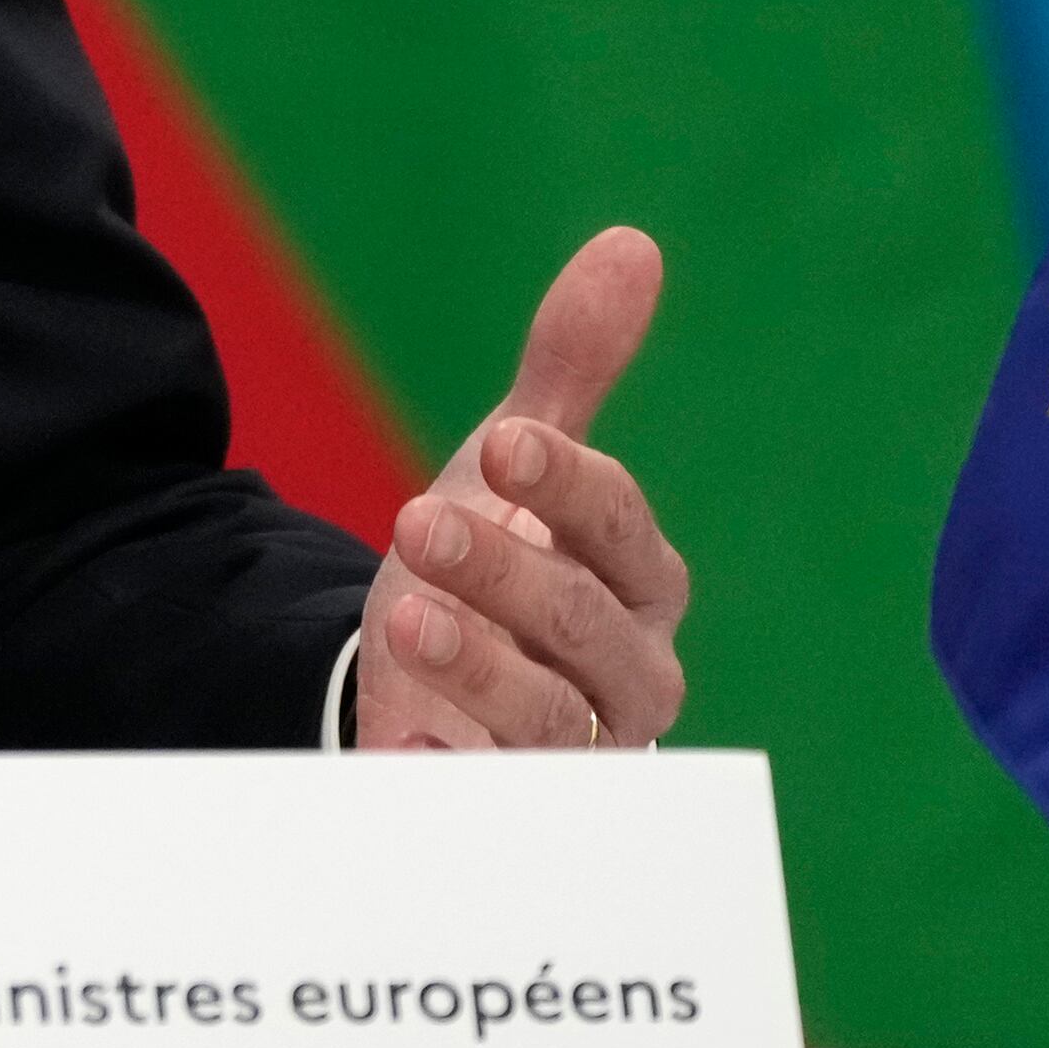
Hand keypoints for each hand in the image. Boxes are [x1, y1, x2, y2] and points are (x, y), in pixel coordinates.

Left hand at [352, 226, 690, 751]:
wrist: (440, 676)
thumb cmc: (505, 560)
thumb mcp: (518, 464)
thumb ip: (571, 366)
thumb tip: (629, 245)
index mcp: (641, 582)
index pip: (624, 530)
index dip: (570, 487)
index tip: (502, 442)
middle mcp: (626, 671)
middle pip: (585, 625)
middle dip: (507, 572)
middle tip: (416, 520)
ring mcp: (574, 748)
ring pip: (551, 717)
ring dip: (479, 668)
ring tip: (407, 618)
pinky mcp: (505, 801)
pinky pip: (493, 802)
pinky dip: (451, 776)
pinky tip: (408, 743)